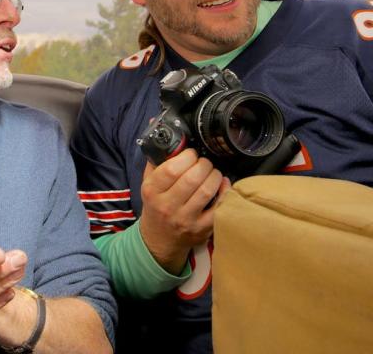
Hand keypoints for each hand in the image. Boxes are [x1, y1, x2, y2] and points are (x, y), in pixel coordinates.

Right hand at [138, 149, 230, 273]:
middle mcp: (167, 206)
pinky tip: (222, 184)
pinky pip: (219, 208)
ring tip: (212, 172)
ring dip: (215, 176)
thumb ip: (156, 160)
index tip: (191, 154)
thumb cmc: (156, 206)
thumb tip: (166, 133)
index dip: (186, 157)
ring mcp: (185, 220)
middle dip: (204, 164)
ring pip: (206, 191)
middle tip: (204, 163)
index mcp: (152, 191)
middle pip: (192, 179)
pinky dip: (225, 192)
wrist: (159, 239)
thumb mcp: (148, 183)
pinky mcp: (201, 229)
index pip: (171, 170)